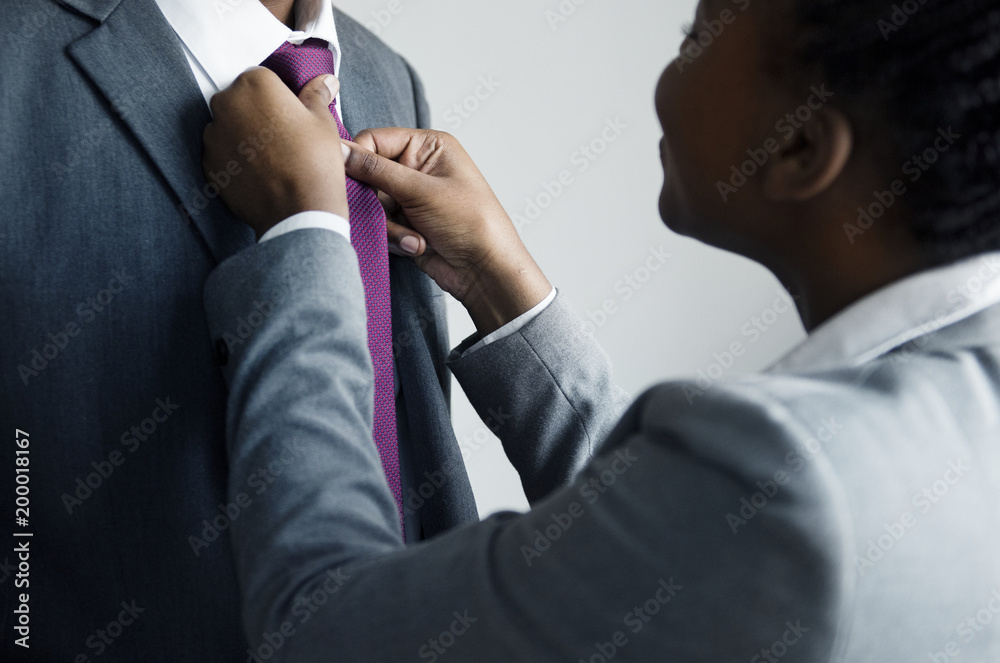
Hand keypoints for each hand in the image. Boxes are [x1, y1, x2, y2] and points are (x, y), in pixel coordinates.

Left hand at [202, 68, 348, 239]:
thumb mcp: (323, 122)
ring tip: (272, 158)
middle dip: (258, 114)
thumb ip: (317, 95)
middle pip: (241, 100)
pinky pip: (222, 154)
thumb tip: (325, 81)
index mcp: (255, 84)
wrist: (298, 211)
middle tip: (283, 137)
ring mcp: (214, 135)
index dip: (278, 97)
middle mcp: (226, 104)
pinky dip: (236, 160)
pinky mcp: (209, 164)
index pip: (262, 78)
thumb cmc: (313, 162)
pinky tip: (260, 172)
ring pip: (229, 127)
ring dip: (244, 136)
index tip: (290, 114)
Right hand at [344, 129, 551, 335]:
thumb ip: (375, 170)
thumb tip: (338, 150)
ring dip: (390, 225)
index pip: (374, 140)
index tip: (347, 179)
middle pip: (368, 174)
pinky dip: (396, 238)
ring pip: (372, 204)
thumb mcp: (420, 190)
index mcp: (427, 146)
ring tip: (417, 237)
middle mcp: (418, 167)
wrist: (485, 270)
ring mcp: (411, 196)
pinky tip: (419, 245)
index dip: (358, 159)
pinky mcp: (407, 222)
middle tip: (392, 214)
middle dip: (378, 201)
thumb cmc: (470, 222)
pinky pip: (381, 225)